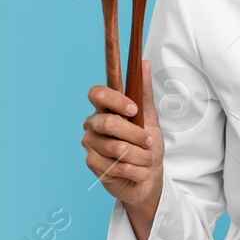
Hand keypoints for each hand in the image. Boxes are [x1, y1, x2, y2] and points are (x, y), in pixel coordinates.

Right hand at [83, 59, 163, 212]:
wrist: (148, 176)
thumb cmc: (146, 145)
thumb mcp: (150, 118)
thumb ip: (144, 93)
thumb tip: (143, 63)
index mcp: (104, 108)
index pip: (97, 93)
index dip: (114, 100)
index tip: (133, 110)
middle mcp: (92, 123)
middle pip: (109, 123)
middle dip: (136, 135)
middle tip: (149, 141)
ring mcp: (90, 144)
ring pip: (117, 148)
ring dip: (141, 156)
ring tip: (148, 159)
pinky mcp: (92, 163)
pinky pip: (118, 166)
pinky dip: (136, 170)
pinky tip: (139, 171)